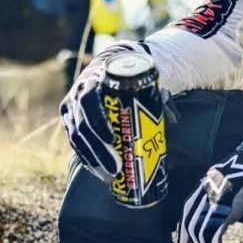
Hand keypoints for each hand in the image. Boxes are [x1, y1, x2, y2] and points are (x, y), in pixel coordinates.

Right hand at [58, 41, 145, 180]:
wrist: (105, 65)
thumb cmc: (125, 76)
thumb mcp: (136, 78)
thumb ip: (153, 95)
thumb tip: (173, 119)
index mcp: (93, 80)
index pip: (89, 101)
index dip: (98, 121)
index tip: (113, 139)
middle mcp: (77, 94)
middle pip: (82, 126)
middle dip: (98, 150)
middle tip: (116, 168)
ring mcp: (70, 108)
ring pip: (76, 138)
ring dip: (93, 160)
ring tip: (109, 177)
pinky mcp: (69, 120)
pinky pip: (75, 143)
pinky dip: (86, 158)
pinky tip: (98, 172)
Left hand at [177, 120, 242, 242]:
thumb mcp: (240, 170)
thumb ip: (233, 182)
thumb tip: (237, 190)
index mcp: (210, 179)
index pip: (189, 206)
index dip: (185, 225)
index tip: (185, 240)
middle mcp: (208, 188)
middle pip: (191, 220)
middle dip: (192, 242)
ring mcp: (218, 197)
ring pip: (201, 231)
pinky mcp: (230, 207)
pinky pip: (215, 235)